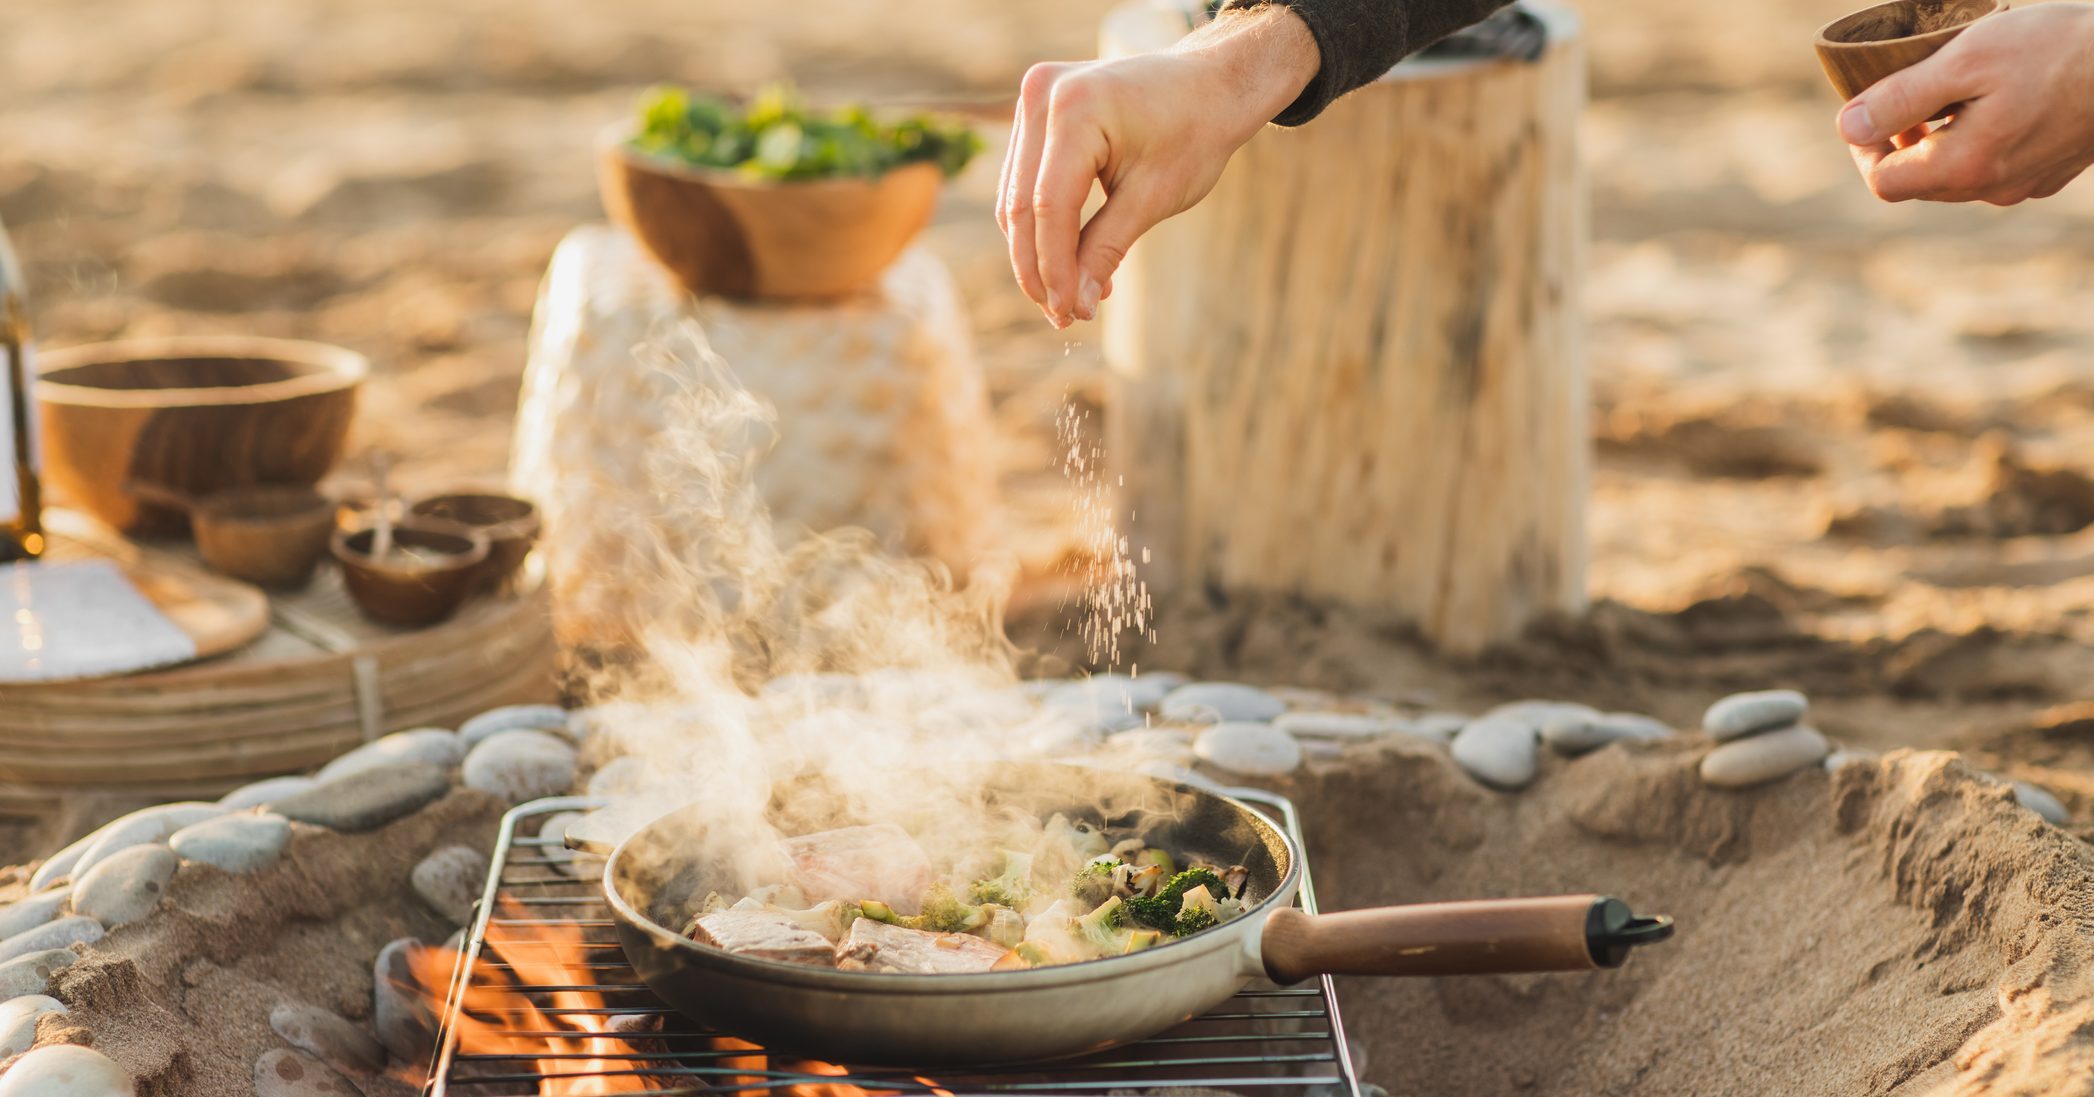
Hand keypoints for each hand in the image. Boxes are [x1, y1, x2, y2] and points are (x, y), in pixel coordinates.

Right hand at [998, 6, 1319, 327]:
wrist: (1210, 83)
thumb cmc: (1194, 133)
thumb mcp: (1153, 197)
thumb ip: (1106, 250)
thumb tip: (1076, 308)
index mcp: (1076, 108)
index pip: (1048, 206)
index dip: (1054, 268)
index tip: (1068, 315)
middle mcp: (1043, 94)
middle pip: (1020, 204)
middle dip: (1039, 269)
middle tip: (1064, 317)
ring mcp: (1034, 97)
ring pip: (1015, 197)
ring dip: (1038, 252)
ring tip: (1074, 296)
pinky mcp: (1036, 110)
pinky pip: (1026, 179)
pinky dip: (1044, 223)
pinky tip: (1073, 261)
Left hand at [1838, 2, 2093, 204]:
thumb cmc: (2056, 48)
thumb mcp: (1966, 59)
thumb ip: (1902, 98)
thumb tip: (1848, 127)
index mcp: (1964, 167)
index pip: (1884, 182)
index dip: (1863, 149)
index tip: (1868, 110)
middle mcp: (1993, 189)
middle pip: (1919, 182)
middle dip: (1901, 143)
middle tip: (1906, 93)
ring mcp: (2026, 184)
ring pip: (1958, 175)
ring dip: (1940, 140)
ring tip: (1952, 91)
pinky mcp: (2053, 171)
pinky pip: (1996, 166)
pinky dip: (1979, 139)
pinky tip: (1997, 99)